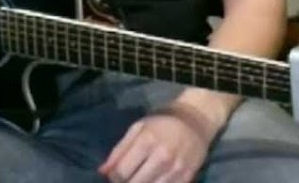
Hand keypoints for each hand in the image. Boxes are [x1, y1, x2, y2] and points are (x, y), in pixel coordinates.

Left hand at [98, 101, 220, 182]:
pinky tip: (154, 180)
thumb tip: (103, 172)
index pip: (121, 172)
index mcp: (147, 141)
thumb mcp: (138, 129)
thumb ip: (119, 151)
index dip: (114, 177)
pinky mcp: (187, 178)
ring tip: (141, 178)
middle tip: (128, 177)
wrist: (195, 122)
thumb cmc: (162, 124)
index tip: (115, 175)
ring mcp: (176, 169)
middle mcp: (162, 157)